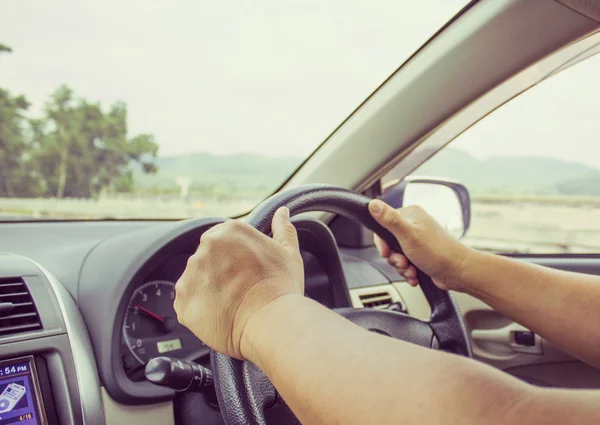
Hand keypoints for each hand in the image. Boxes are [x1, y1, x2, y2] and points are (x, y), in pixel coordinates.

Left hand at [174, 207, 303, 358]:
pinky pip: (188, 303)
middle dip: (219, 272)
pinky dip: (201, 309)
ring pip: (196, 280)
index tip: (245, 271)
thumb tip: (282, 211)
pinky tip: (220, 314)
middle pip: (207, 258)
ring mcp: (191, 274)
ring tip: (231, 304)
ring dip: (208, 289)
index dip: (234, 258)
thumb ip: (282, 228)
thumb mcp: (288, 253)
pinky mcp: (183, 300)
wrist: (272, 323)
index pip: (223, 239)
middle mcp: (206, 247)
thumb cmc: (281, 287)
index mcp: (229, 231)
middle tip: (240, 289)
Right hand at [369, 200, 471, 290]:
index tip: (386, 252)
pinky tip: (415, 275)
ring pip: (396, 256)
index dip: (382, 242)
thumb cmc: (439, 253)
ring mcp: (418, 241)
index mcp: (411, 215)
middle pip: (389, 243)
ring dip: (401, 267)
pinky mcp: (421, 255)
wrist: (459, 272)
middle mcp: (414, 226)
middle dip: (394, 258)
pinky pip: (405, 264)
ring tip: (412, 270)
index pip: (383, 224)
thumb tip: (373, 204)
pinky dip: (408, 272)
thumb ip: (389, 220)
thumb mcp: (408, 235)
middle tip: (403, 262)